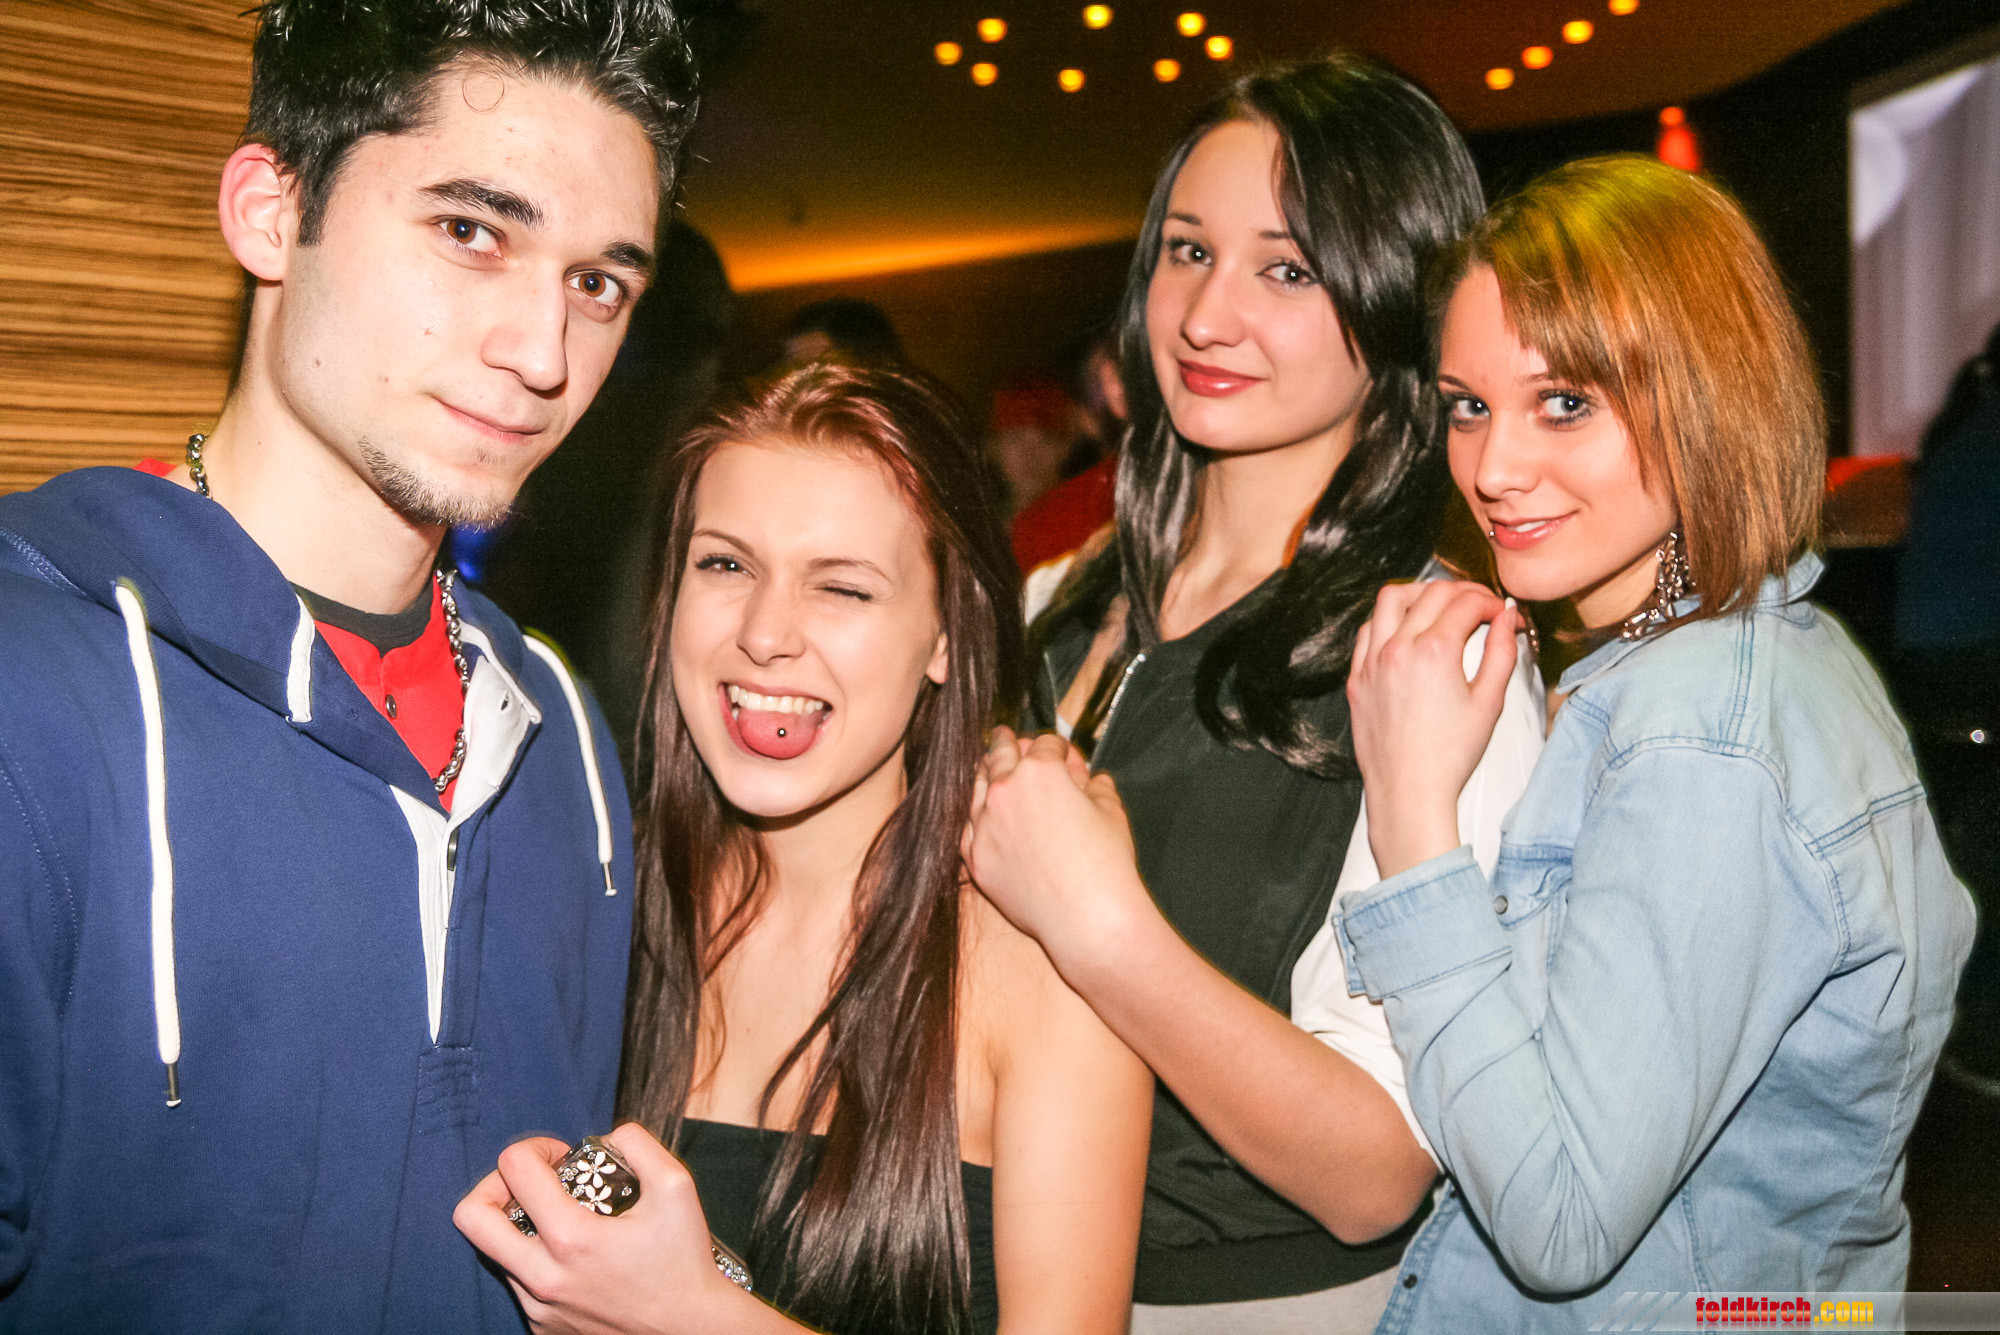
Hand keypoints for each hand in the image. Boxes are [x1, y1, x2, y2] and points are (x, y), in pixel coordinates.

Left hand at [455, 1123, 780, 1334]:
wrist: (691, 1330)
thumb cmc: (683, 1261)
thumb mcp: (676, 1185)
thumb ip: (638, 1143)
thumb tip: (606, 1137)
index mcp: (572, 1238)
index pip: (513, 1167)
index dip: (536, 1148)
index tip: (563, 1158)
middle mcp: (544, 1277)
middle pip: (471, 1216)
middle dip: (494, 1185)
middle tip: (531, 1186)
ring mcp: (538, 1307)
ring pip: (496, 1252)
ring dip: (522, 1226)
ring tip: (564, 1222)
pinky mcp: (542, 1327)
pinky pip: (520, 1283)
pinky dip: (540, 1261)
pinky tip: (577, 1259)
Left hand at [963, 728, 1146, 963]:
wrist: (1088, 919)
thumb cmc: (1106, 865)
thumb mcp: (1111, 811)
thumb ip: (1097, 787)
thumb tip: (1094, 781)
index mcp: (1040, 771)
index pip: (1045, 745)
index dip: (1059, 748)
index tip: (1062, 755)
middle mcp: (1005, 791)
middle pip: (1000, 754)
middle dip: (1008, 743)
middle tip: (1006, 737)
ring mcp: (985, 825)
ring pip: (975, 786)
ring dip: (984, 773)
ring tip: (986, 766)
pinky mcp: (976, 858)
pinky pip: (965, 828)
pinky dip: (972, 816)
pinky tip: (976, 811)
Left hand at [1347, 581, 1516, 877]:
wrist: (1408, 791)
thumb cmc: (1449, 755)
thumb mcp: (1489, 702)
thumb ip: (1501, 652)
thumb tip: (1506, 617)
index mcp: (1434, 651)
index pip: (1466, 603)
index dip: (1490, 602)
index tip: (1501, 613)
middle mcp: (1397, 648)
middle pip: (1432, 593)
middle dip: (1463, 591)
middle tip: (1480, 605)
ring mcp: (1372, 661)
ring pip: (1391, 599)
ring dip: (1420, 593)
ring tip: (1441, 604)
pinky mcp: (1357, 677)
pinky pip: (1368, 630)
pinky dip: (1389, 619)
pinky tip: (1405, 629)